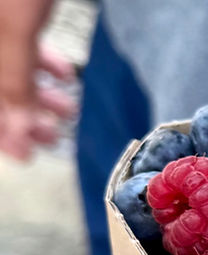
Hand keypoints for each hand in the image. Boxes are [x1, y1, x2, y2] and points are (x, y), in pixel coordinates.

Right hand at [0, 4, 76, 160]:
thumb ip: (15, 81)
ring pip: (11, 70)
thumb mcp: (15, 32)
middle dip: (23, 117)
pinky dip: (44, 65)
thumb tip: (20, 130)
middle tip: (52, 138)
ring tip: (67, 111)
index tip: (25, 155)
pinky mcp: (15, 13)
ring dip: (38, 95)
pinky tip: (67, 76)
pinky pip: (23, 46)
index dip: (0, 134)